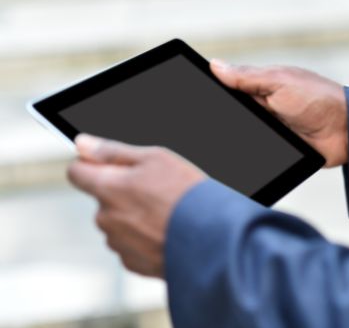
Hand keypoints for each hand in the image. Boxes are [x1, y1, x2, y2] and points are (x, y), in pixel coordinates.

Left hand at [67, 134, 205, 277]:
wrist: (212, 240)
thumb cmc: (186, 195)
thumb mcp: (156, 159)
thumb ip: (113, 151)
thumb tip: (82, 144)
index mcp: (108, 189)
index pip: (77, 172)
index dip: (91, 164)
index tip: (109, 164)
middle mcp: (106, 219)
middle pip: (103, 199)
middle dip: (122, 192)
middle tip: (156, 190)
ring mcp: (118, 244)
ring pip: (118, 223)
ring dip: (134, 217)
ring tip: (166, 214)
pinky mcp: (133, 263)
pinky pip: (131, 244)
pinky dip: (144, 238)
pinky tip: (167, 232)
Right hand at [211, 60, 347, 166]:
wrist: (347, 131)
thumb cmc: (318, 99)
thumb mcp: (280, 82)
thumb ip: (248, 77)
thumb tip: (215, 65)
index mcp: (262, 88)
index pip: (228, 89)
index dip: (210, 93)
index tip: (191, 98)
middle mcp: (262, 108)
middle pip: (231, 115)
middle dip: (218, 120)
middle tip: (199, 129)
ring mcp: (269, 130)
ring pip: (241, 136)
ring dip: (230, 140)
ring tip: (211, 147)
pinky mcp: (277, 151)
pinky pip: (255, 154)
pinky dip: (247, 157)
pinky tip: (230, 160)